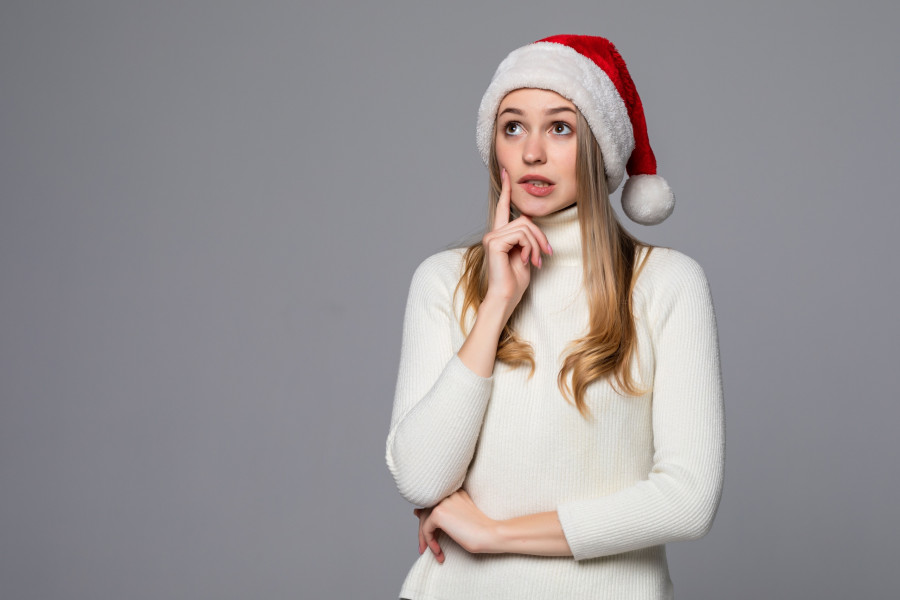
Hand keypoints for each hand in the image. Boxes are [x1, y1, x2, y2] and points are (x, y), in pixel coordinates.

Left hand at [413, 490, 497, 562]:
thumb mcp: (457, 518)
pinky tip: (438, 552)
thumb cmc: (479, 530)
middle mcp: (447, 493)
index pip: (434, 504)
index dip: (429, 521)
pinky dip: (430, 542)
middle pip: (426, 511)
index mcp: (454, 491)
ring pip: (424, 520)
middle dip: (425, 531)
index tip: (430, 537)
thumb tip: (416, 511)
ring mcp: (442, 502)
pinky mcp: (438, 513)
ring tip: (432, 552)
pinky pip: (426, 529)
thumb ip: (439, 513)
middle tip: (426, 548)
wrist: (490, 534)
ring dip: (425, 539)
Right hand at [481, 168, 551, 316]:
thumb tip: (533, 226)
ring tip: (536, 261)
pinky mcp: (495, 242)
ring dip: (537, 245)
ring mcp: (492, 237)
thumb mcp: (526, 255)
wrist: (506, 297)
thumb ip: (527, 239)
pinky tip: (527, 261)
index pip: (503, 207)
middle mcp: (493, 233)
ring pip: (525, 227)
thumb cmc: (515, 281)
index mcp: (500, 235)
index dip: (505, 189)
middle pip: (525, 220)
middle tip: (545, 254)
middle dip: (540, 237)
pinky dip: (530, 248)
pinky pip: (521, 235)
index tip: (505, 172)